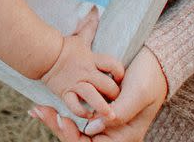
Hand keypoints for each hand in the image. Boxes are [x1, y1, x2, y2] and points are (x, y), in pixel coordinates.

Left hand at [34, 47, 166, 140]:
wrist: (155, 60)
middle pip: (79, 141)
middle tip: (39, 111)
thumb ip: (119, 112)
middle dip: (58, 128)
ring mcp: (105, 123)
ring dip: (56, 121)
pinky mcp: (98, 111)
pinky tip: (46, 107)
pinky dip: (61, 113)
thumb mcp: (137, 93)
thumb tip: (91, 128)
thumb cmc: (150, 76)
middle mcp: (113, 133)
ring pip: (75, 131)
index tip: (60, 119)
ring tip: (37, 110)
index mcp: (125, 136)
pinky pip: (77, 118)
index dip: (73, 136)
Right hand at [42, 8, 124, 118]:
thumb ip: (90, 26)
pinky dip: (82, 112)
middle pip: (107, 85)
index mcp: (92, 59)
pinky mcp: (66, 93)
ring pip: (93, 97)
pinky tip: (88, 115)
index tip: (121, 76)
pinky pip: (75, 106)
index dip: (119, 71)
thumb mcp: (80, 37)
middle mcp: (86, 72)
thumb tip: (95, 9)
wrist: (43, 55)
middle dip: (114, 93)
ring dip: (102, 107)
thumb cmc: (64, 47)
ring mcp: (76, 84)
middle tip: (117, 99)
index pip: (112, 64)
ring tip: (110, 116)